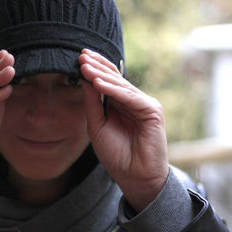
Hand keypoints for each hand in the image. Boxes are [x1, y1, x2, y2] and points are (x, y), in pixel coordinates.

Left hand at [79, 49, 168, 211]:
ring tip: (85, 66)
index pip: (108, 80)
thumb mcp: (97, 125)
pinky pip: (129, 97)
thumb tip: (85, 80)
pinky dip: (113, 90)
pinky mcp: (152, 111)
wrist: (134, 176)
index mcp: (120, 103)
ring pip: (121, 85)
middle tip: (81, 54)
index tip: (79, 58)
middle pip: (114, 78)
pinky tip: (98, 83)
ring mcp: (144, 104)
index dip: (95, 68)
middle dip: (97, 66)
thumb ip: (93, 103)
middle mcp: (133, 100)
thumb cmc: (116, 154)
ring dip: (102, 75)